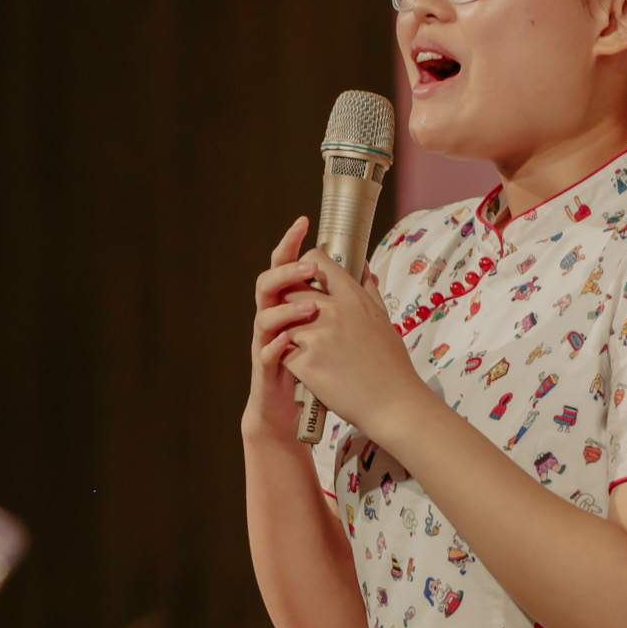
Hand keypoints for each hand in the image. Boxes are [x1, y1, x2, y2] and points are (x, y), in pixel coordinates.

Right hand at [243, 216, 323, 439]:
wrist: (292, 406)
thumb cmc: (316, 363)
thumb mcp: (331, 327)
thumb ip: (341, 296)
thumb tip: (362, 266)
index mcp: (290, 304)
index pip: (287, 265)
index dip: (291, 242)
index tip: (304, 221)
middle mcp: (274, 318)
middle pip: (269, 283)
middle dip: (287, 271)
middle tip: (310, 267)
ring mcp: (267, 342)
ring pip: (264, 316)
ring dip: (286, 308)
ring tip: (310, 307)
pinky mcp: (267, 369)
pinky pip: (266, 354)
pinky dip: (276, 346)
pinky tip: (287, 341)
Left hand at [275, 248, 432, 436]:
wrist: (392, 404)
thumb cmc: (391, 364)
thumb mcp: (383, 319)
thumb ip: (368, 290)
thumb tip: (362, 268)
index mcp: (353, 297)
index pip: (315, 260)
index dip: (306, 267)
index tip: (308, 280)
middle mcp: (333, 311)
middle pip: (291, 290)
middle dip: (291, 302)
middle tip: (303, 319)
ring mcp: (316, 337)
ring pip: (283, 321)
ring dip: (290, 331)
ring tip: (309, 346)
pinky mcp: (304, 363)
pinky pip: (283, 350)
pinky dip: (291, 357)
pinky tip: (308, 366)